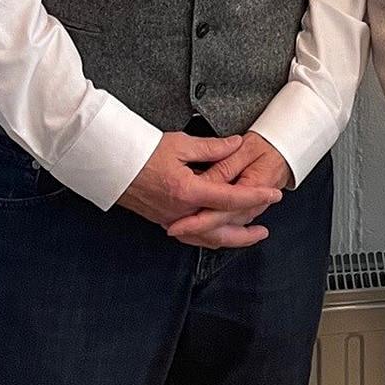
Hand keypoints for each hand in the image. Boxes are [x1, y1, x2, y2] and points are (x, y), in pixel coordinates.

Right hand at [119, 130, 279, 248]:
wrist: (111, 163)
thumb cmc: (143, 151)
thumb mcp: (181, 144)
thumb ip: (213, 148)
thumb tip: (236, 145)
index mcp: (188, 191)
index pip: (230, 199)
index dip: (255, 197)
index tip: (274, 195)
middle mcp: (180, 211)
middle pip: (218, 231)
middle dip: (244, 234)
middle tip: (264, 231)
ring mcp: (170, 219)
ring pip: (203, 238)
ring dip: (227, 239)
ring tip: (247, 237)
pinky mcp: (162, 219)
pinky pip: (188, 236)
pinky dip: (206, 238)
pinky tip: (216, 235)